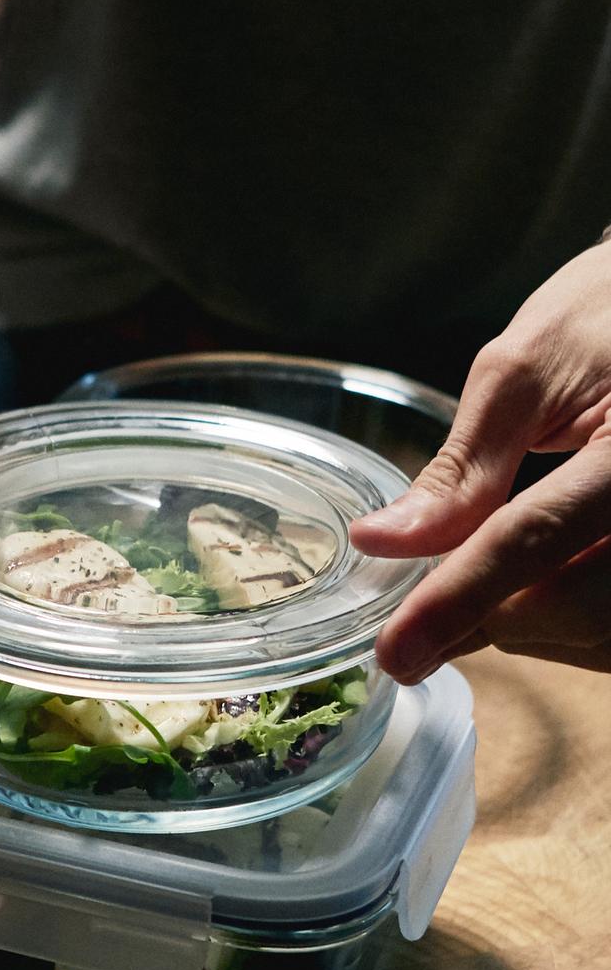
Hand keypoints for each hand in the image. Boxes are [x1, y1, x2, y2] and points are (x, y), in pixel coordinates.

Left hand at [350, 242, 610, 680]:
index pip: (535, 540)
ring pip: (597, 635)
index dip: (456, 602)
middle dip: (490, 616)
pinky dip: (567, 626)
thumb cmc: (605, 316)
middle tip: (434, 604)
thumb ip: (462, 467)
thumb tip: (380, 541)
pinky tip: (541, 588)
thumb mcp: (525, 370)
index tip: (394, 654)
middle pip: (569, 607)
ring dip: (530, 628)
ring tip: (495, 578)